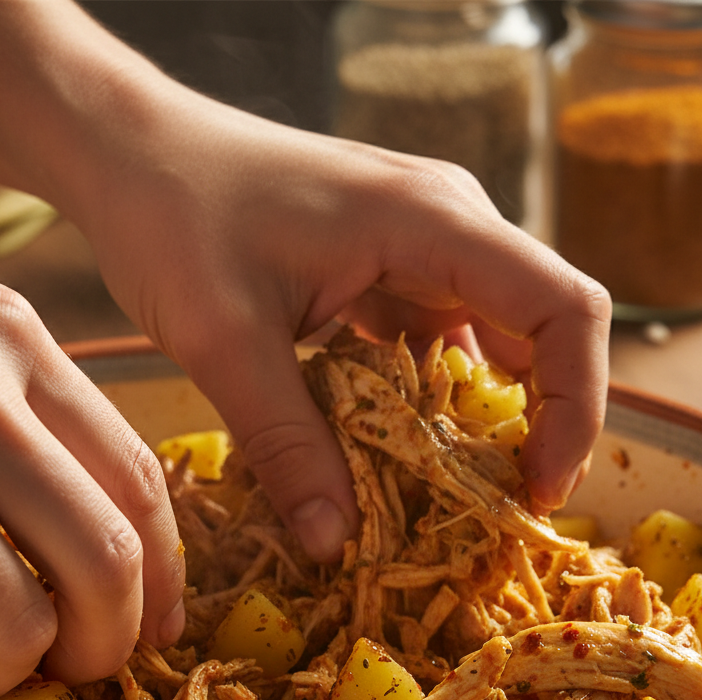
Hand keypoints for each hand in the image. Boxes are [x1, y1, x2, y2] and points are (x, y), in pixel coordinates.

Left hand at [65, 85, 610, 540]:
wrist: (127, 154)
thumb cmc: (172, 216)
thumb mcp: (226, 341)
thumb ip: (286, 444)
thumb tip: (336, 543)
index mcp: (431, 222)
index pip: (562, 310)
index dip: (575, 406)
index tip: (537, 487)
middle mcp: (443, 225)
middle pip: (537, 329)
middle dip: (531, 425)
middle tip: (495, 510)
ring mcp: (413, 245)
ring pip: (481, 342)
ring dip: (470, 420)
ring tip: (444, 496)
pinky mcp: (378, 267)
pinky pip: (425, 342)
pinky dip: (419, 401)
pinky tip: (388, 449)